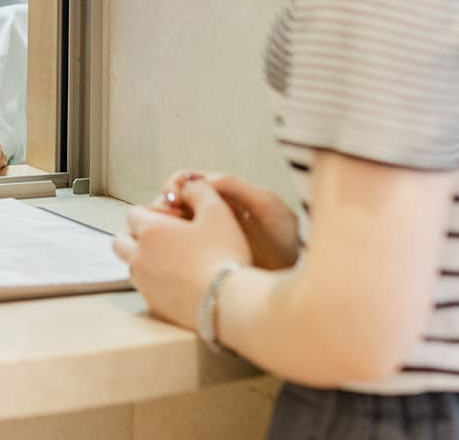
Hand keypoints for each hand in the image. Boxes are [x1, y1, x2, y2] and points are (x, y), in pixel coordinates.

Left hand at [113, 179, 252, 331]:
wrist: (228, 301)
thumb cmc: (223, 254)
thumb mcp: (217, 210)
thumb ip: (198, 190)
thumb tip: (187, 186)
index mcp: (150, 231)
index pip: (134, 214)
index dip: (153, 213)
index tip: (174, 220)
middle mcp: (139, 258)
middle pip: (122, 241)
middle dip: (137, 237)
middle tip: (166, 240)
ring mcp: (144, 285)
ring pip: (131, 267)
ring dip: (144, 261)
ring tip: (174, 261)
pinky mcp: (155, 306)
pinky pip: (146, 290)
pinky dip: (156, 284)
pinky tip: (180, 283)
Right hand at [150, 170, 300, 270]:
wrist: (296, 278)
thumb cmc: (286, 241)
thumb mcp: (267, 206)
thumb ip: (237, 187)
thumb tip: (203, 179)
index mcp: (224, 196)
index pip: (188, 182)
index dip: (176, 185)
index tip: (172, 196)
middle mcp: (210, 215)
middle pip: (174, 204)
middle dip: (164, 207)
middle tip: (164, 218)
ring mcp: (205, 238)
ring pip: (172, 227)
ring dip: (163, 228)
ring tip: (167, 237)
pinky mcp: (202, 260)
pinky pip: (177, 251)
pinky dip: (168, 250)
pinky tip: (172, 255)